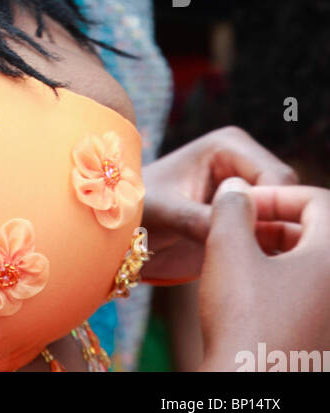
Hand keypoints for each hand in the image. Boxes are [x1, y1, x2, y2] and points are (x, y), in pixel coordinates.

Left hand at [140, 126, 296, 283]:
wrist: (123, 232)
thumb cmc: (135, 210)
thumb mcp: (164, 212)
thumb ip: (198, 218)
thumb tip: (231, 233)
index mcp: (229, 145)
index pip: (276, 176)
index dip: (273, 208)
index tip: (251, 238)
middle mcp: (245, 165)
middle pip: (289, 200)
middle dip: (276, 227)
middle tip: (249, 256)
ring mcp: (250, 194)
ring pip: (286, 222)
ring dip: (271, 244)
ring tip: (239, 261)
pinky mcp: (248, 221)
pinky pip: (275, 241)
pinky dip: (265, 255)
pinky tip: (240, 267)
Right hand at [199, 179, 329, 369]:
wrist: (251, 392)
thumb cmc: (244, 322)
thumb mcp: (228, 251)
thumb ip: (233, 208)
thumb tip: (237, 188)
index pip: (318, 201)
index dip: (277, 195)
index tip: (244, 204)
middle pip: (320, 233)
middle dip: (278, 223)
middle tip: (242, 229)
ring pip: (317, 265)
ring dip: (282, 252)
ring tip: (242, 259)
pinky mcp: (327, 336)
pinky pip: (316, 295)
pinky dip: (290, 282)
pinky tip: (254, 292)